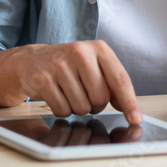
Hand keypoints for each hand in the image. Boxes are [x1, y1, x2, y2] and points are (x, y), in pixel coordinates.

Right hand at [11, 41, 141, 124]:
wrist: (31, 61)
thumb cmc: (69, 65)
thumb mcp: (94, 65)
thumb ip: (113, 83)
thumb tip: (128, 109)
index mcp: (98, 48)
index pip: (120, 79)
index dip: (129, 102)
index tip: (136, 119)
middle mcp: (79, 52)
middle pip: (101, 98)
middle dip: (95, 104)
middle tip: (84, 94)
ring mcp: (59, 65)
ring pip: (82, 107)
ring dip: (78, 107)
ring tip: (69, 92)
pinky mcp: (43, 79)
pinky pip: (63, 110)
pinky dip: (62, 110)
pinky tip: (57, 95)